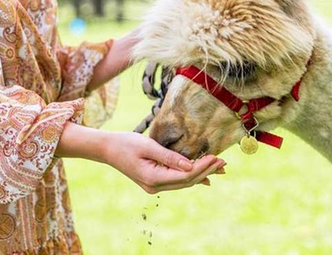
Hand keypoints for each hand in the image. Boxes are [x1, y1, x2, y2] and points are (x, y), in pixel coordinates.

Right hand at [103, 131, 225, 193]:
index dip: (202, 167)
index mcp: (153, 178)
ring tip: (219, 168)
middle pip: (187, 182)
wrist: (108, 149)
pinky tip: (205, 177)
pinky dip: (191, 177)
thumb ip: (169, 157)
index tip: (216, 157)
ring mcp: (154, 186)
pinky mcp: (154, 182)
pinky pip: (176, 181)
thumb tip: (190, 166)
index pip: (185, 175)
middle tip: (224, 162)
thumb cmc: (126, 143)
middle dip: (206, 171)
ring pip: (183, 183)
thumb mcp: (148, 146)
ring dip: (201, 174)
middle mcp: (155, 186)